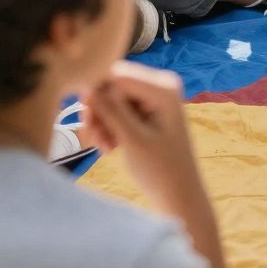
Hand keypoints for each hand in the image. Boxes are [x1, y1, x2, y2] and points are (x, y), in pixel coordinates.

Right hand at [82, 60, 209, 227]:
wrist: (178, 194)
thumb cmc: (161, 171)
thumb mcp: (132, 139)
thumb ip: (110, 110)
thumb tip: (88, 84)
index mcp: (163, 87)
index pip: (115, 73)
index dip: (95, 93)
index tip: (88, 122)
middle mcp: (160, 84)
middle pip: (111, 84)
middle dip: (98, 111)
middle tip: (95, 140)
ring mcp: (152, 96)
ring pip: (110, 97)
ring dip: (101, 122)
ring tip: (105, 147)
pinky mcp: (145, 108)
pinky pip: (116, 108)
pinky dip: (108, 126)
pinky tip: (111, 147)